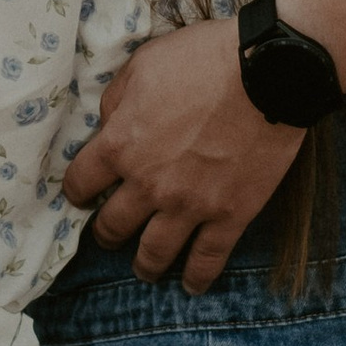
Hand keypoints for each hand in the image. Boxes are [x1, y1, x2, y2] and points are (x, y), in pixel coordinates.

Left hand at [61, 17, 301, 291]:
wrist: (267, 74)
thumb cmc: (203, 59)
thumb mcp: (144, 64)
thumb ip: (117, 99)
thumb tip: (108, 123)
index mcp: (120, 145)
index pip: (81, 183)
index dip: (78, 191)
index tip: (83, 195)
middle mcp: (147, 184)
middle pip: (112, 226)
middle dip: (107, 233)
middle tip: (111, 234)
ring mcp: (189, 206)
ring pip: (153, 253)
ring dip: (144, 265)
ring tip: (145, 269)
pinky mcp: (229, 216)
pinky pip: (208, 259)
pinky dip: (197, 278)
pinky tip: (191, 286)